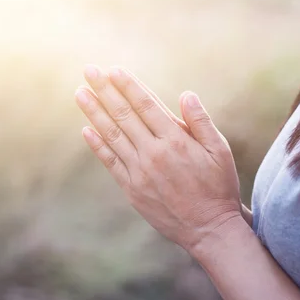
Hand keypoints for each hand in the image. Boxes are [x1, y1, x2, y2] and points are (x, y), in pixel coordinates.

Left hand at [75, 65, 242, 252]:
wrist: (209, 229)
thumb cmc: (219, 187)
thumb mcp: (220, 151)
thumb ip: (201, 122)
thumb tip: (186, 94)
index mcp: (176, 140)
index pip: (146, 105)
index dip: (128, 85)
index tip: (113, 70)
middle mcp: (153, 153)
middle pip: (124, 115)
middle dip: (105, 90)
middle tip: (89, 70)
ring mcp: (140, 172)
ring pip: (112, 135)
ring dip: (94, 113)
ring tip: (80, 93)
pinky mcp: (132, 189)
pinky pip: (110, 162)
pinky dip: (97, 145)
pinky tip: (86, 130)